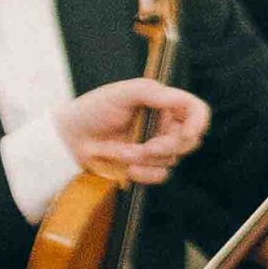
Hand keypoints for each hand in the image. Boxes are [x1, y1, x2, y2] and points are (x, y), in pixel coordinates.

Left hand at [57, 78, 208, 182]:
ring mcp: (155, 148)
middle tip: (149, 147)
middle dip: (169, 145)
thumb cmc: (93, 110)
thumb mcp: (121, 93)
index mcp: (162, 104)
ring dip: (147, 159)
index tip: (187, 133)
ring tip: (123, 153)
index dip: (198, 122)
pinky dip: (146, 174)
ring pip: (173, 159)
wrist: (69, 139)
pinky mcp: (145, 167)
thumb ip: (152, 92)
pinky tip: (130, 169)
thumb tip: (179, 100)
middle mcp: (163, 126)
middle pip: (189, 140)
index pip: (196, 111)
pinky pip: (161, 175)